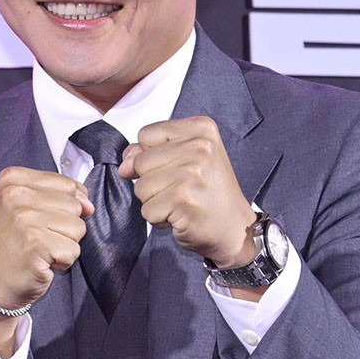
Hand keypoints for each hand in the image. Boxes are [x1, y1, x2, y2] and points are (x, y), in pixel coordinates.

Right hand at [0, 167, 92, 330]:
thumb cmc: (14, 245)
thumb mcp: (31, 207)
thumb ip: (61, 196)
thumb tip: (88, 205)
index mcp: (13, 179)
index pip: (67, 183)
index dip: (65, 206)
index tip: (41, 220)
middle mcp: (15, 194)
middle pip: (75, 205)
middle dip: (65, 227)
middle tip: (38, 238)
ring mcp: (23, 218)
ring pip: (78, 227)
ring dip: (65, 244)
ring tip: (41, 249)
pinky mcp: (35, 242)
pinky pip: (73, 250)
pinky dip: (63, 261)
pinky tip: (42, 261)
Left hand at [118, 116, 255, 267]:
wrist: (235, 229)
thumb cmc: (210, 194)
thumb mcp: (184, 160)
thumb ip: (149, 152)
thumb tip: (124, 166)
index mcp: (201, 129)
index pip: (146, 134)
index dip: (152, 156)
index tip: (177, 168)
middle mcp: (199, 147)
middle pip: (140, 161)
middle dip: (152, 182)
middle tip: (182, 190)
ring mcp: (191, 173)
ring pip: (141, 187)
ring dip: (155, 202)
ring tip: (181, 203)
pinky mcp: (182, 199)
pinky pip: (147, 210)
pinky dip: (159, 219)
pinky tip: (181, 216)